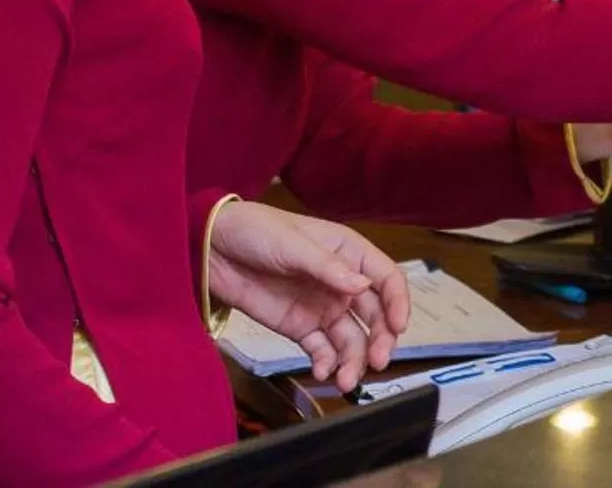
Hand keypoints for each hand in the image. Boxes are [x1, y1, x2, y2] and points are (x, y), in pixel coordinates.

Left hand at [207, 202, 410, 392]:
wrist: (212, 249)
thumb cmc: (257, 231)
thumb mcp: (294, 244)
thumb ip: (328, 267)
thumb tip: (363, 285)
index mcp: (350, 253)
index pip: (386, 278)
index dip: (398, 302)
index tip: (399, 326)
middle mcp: (343, 284)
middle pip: (375, 315)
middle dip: (380, 340)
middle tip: (377, 362)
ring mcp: (323, 308)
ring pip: (351, 339)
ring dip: (354, 361)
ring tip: (346, 381)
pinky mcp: (300, 328)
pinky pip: (321, 350)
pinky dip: (326, 364)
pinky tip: (322, 372)